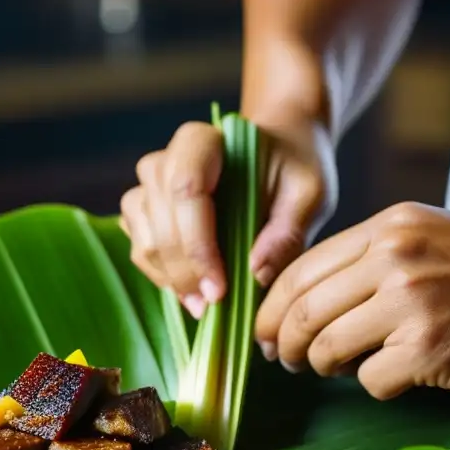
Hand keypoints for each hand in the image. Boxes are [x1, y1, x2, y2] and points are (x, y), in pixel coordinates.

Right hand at [120, 121, 325, 317]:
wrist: (277, 154)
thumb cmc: (294, 168)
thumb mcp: (309, 192)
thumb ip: (288, 231)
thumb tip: (256, 274)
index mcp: (202, 141)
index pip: (185, 189)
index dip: (197, 244)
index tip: (220, 288)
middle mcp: (164, 160)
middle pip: (159, 221)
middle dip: (185, 272)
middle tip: (214, 307)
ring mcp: (148, 188)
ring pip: (144, 239)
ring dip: (171, 279)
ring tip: (205, 305)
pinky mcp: (144, 214)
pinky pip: (140, 251)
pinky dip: (163, 278)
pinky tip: (192, 293)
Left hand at [254, 202, 449, 398]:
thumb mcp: (430, 237)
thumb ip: (372, 258)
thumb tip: (310, 300)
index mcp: (388, 227)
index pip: (300, 270)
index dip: (271, 308)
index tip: (265, 331)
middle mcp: (393, 259)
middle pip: (302, 310)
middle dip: (281, 343)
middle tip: (284, 360)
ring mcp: (410, 305)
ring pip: (326, 347)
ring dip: (320, 366)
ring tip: (331, 370)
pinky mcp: (429, 350)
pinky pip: (369, 380)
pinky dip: (372, 386)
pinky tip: (392, 378)